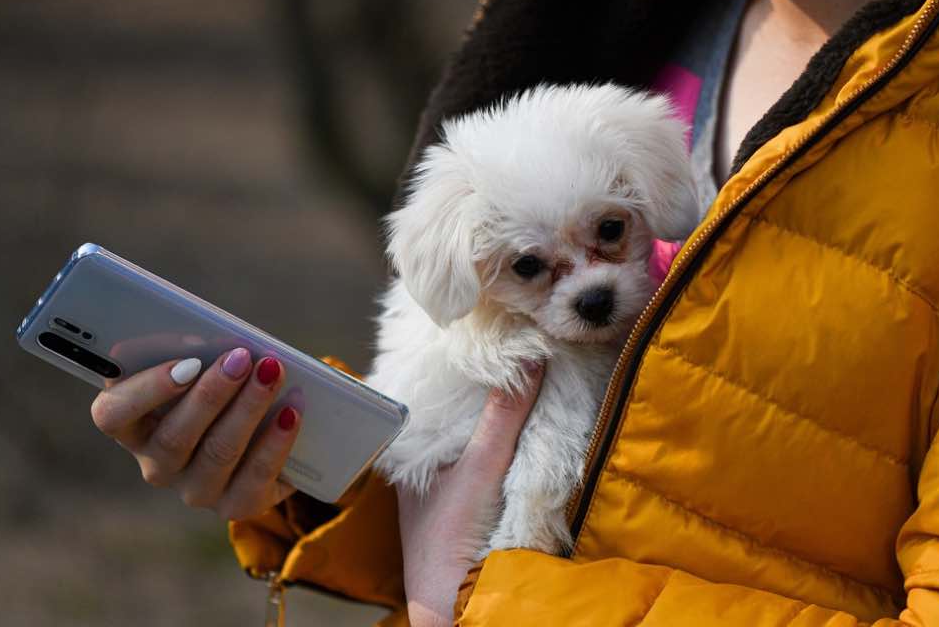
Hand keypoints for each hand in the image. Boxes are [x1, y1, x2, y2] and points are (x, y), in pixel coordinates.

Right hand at [89, 347, 300, 518]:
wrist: (267, 434)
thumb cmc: (225, 388)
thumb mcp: (204, 368)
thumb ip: (199, 354)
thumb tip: (218, 341)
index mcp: (134, 427)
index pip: (113, 415)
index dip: (147, 389)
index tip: (187, 362)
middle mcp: (157, 465)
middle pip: (174, 436)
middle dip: (212, 393)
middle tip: (241, 358)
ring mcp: (196, 490)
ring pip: (218, 452)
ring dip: (248, 408)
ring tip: (273, 373)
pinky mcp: (236, 504)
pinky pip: (255, 477)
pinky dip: (276, 441)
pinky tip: (291, 412)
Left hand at [399, 362, 544, 626]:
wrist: (456, 602)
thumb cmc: (449, 539)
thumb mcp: (480, 468)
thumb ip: (503, 416)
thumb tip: (528, 359)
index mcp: (410, 452)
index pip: (429, 395)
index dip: (454, 367)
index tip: (483, 338)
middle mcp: (423, 465)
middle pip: (453, 412)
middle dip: (480, 385)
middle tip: (510, 347)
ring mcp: (445, 486)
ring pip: (470, 434)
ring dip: (494, 412)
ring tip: (522, 372)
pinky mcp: (468, 503)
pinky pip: (486, 456)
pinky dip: (504, 438)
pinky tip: (525, 421)